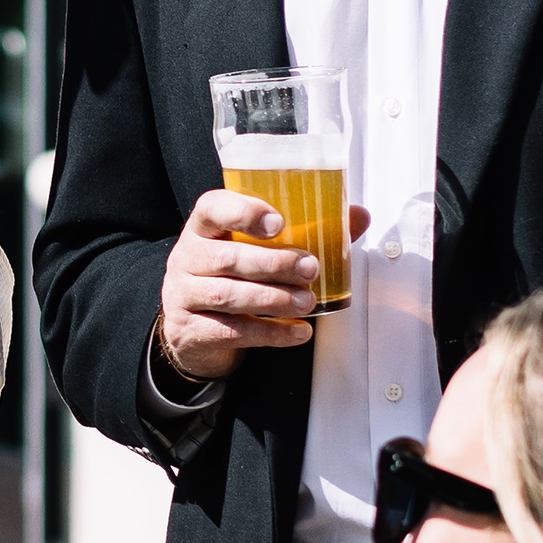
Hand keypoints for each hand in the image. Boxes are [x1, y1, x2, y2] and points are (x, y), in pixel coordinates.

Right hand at [157, 190, 370, 383]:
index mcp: (203, 229)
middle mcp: (186, 258)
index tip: (278, 222)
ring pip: (228, 296)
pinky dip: (271, 334)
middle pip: (226, 258)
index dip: (242, 212)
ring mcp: (184, 296)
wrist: (195, 329)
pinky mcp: (191, 331)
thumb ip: (306, 231)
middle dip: (273, 264)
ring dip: (274, 299)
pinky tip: (297, 332)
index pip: (211, 209)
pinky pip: (233, 332)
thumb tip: (358, 217)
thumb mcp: (256, 250)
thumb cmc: (233, 279)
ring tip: (306, 302)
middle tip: (309, 268)